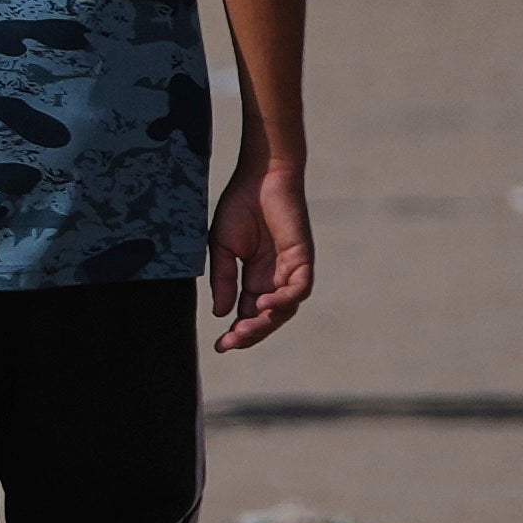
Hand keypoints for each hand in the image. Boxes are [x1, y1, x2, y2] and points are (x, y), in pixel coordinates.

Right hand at [207, 159, 314, 349]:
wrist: (260, 176)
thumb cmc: (240, 206)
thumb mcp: (222, 248)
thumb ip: (223, 280)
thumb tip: (220, 313)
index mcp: (255, 277)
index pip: (249, 313)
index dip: (236, 330)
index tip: (220, 346)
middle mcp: (275, 278)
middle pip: (268, 318)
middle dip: (250, 333)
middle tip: (230, 343)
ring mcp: (290, 270)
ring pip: (285, 309)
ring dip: (266, 323)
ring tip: (244, 329)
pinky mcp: (302, 259)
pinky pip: (298, 289)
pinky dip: (284, 301)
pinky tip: (263, 305)